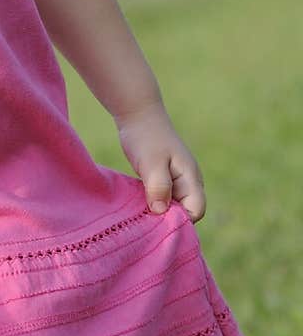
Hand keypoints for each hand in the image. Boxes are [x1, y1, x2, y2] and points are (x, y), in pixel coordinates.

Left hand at [115, 101, 206, 222]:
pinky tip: (139, 201)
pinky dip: (153, 203)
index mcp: (191, 178)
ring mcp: (177, 180)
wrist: (138, 115)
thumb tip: (161, 212)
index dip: (180, 220)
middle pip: (186, 212)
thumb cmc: (146, 138)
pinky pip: (164, 198)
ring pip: (174, 206)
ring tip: (140, 210)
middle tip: (146, 217)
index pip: (196, 211)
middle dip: (169, 218)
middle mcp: (188, 182)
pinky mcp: (165, 179)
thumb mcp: (151, 163)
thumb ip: (159, 186)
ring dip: (159, 211)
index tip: (157, 219)